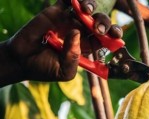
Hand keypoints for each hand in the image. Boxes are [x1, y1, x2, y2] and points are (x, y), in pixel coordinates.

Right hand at [0, 0, 121, 85]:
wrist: (21, 61)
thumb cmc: (45, 69)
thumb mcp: (64, 71)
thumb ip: (73, 58)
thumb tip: (76, 33)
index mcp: (88, 47)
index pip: (106, 39)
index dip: (113, 36)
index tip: (115, 36)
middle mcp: (82, 33)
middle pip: (99, 23)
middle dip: (104, 23)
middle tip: (99, 28)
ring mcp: (70, 21)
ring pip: (86, 10)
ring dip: (90, 7)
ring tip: (86, 11)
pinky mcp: (56, 12)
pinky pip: (68, 1)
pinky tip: (75, 0)